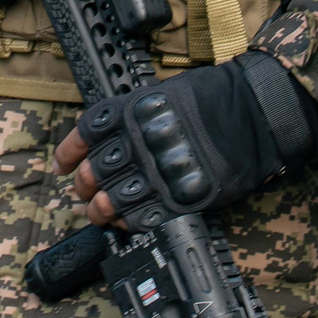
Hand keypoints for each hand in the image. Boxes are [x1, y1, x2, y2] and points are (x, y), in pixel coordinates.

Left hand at [51, 57, 317, 227]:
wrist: (255, 113)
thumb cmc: (214, 97)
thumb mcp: (163, 94)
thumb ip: (132, 116)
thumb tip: (107, 139)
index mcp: (132, 110)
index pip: (85, 134)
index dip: (68, 152)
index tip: (61, 164)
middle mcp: (138, 142)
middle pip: (94, 171)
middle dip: (82, 186)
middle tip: (81, 191)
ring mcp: (157, 173)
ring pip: (111, 201)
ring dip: (99, 211)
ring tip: (97, 214)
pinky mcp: (179, 198)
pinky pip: (142, 218)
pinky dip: (128, 224)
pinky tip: (125, 222)